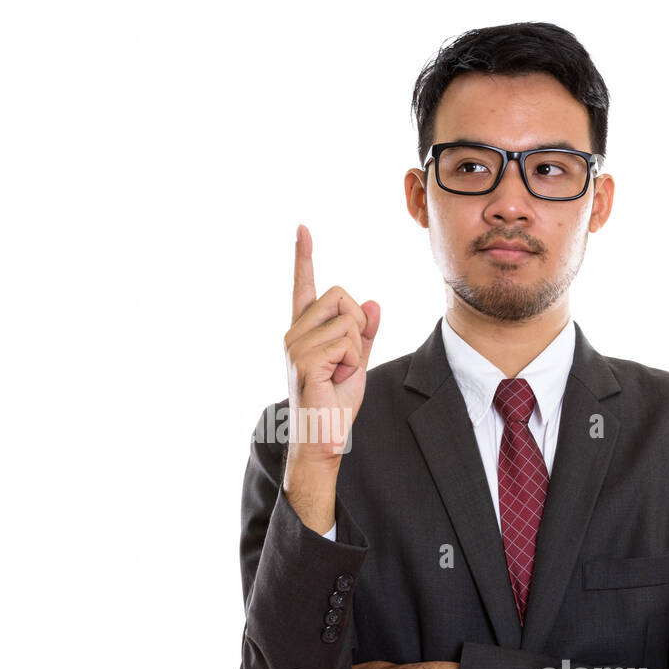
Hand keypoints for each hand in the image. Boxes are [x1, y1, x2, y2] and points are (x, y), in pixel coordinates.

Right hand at [284, 224, 380, 466]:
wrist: (322, 440)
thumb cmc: (335, 406)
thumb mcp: (357, 363)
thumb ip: (365, 334)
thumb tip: (373, 303)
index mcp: (304, 331)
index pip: (304, 286)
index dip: (303, 257)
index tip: (302, 228)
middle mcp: (295, 332)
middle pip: (340, 294)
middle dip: (358, 323)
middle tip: (348, 358)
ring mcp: (296, 344)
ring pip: (348, 319)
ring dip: (356, 347)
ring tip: (339, 373)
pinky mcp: (304, 358)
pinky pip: (347, 340)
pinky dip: (352, 360)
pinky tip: (336, 379)